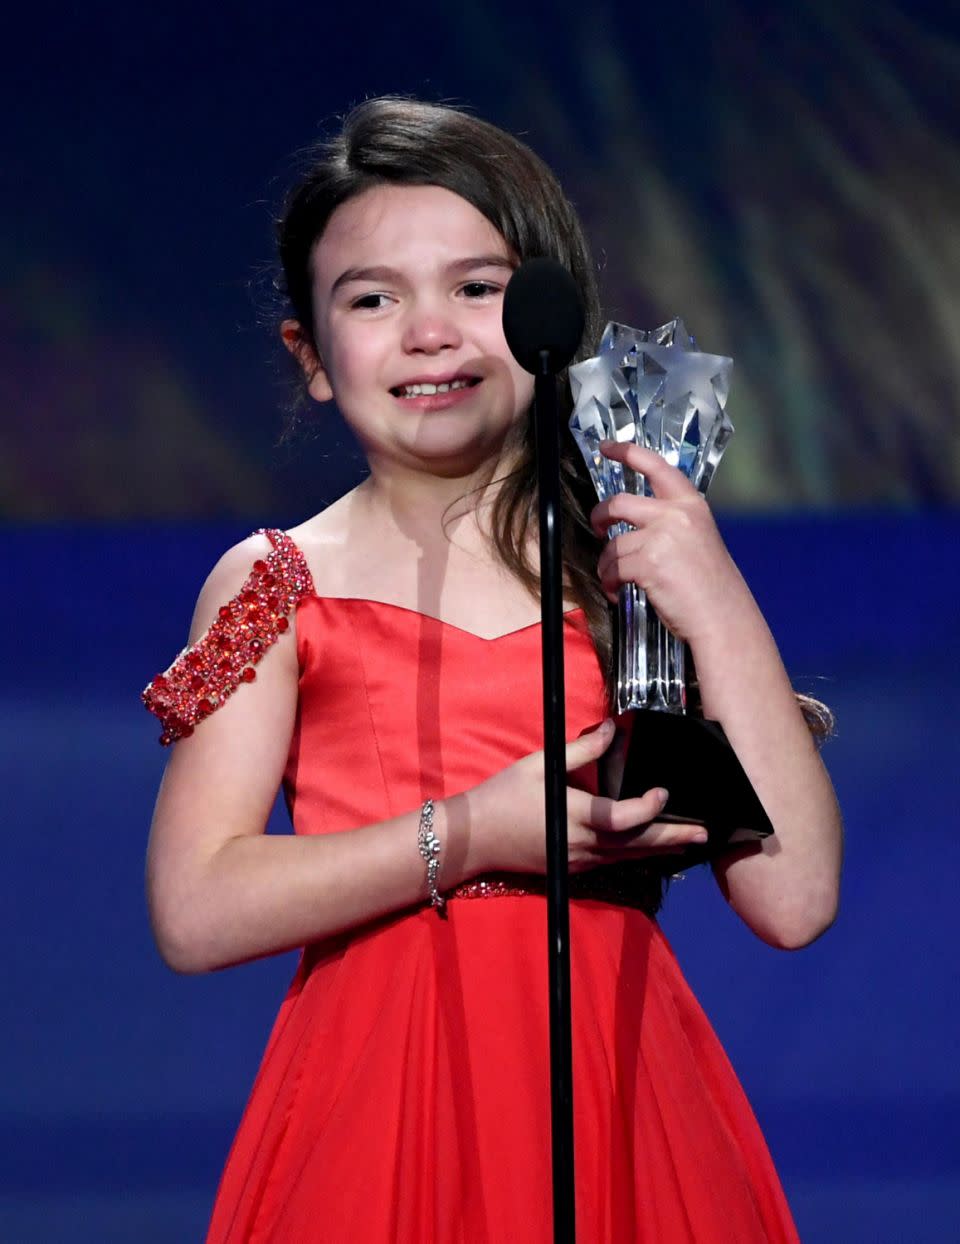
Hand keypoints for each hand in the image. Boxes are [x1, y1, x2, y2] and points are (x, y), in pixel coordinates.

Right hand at [468, 720, 708, 875]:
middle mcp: (583, 844)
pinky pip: (615, 861)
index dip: (649, 807)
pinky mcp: (575, 868)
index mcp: (576, 816)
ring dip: (661, 849)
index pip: (623, 818)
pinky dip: (637, 853)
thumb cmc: (504, 796)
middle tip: (704, 833)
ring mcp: (580, 860)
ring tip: (690, 843)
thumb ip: (581, 750)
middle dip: (673, 838)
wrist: (475, 838)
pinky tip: (651, 848)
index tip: (664, 792)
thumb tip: (611, 729)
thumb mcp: (540, 765)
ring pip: (630, 856)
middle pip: (638, 844)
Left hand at [591, 441, 755, 646]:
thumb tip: (635, 524)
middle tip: (598, 527)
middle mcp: (676, 515)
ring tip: (616, 580)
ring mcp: (661, 538)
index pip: (655, 466)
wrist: (724, 617)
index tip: (608, 446)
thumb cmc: (712, 586)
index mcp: (691, 505)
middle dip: (600, 516)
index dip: (626, 452)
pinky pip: (614, 569)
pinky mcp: (648, 564)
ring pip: (613, 545)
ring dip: (607, 565)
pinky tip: (620, 593)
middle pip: (618, 503)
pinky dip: (611, 584)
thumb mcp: (699, 539)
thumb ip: (672, 523)